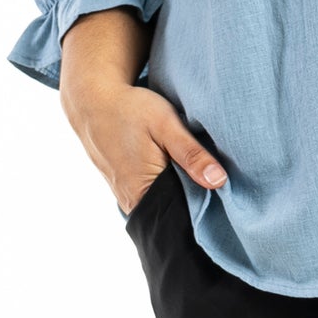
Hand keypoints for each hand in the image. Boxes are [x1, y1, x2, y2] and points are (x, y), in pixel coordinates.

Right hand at [59, 8, 226, 212]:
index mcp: (143, 192)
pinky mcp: (124, 188)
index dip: (205, 209)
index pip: (182, 217)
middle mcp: (132, 202)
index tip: (225, 199)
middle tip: (216, 185)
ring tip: (197, 178)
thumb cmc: (130, 110)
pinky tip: (177, 173)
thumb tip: (219, 181)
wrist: (93, 101)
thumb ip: (192, 154)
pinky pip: (151, 197)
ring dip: (180, 195)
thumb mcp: (166, 125)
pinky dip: (167, 188)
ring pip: (162, 205)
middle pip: (173, 214)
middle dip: (194, 203)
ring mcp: (125, 197)